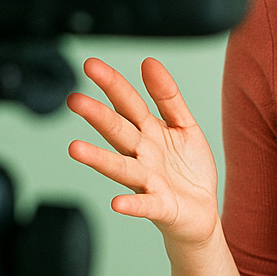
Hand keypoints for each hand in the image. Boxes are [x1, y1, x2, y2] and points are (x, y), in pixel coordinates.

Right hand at [66, 57, 220, 249]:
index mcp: (148, 132)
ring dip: (98, 159)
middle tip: (75, 100)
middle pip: (118, 132)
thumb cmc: (188, 170)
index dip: (112, 84)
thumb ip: (167, 96)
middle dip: (98, 116)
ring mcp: (148, 181)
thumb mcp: (183, 125)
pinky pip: (145, 205)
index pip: (128, 103)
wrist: (201, 213)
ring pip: (121, 167)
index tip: (91, 65)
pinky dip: (131, 205)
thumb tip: (149, 62)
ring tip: (76, 149)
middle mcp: (142, 155)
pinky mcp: (160, 206)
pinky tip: (117, 203)